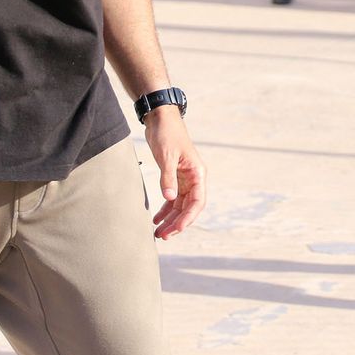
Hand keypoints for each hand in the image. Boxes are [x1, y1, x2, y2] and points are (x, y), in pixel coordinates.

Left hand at [144, 107, 205, 239]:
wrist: (160, 119)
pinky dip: (165, 209)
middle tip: (163, 236)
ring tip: (158, 233)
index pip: (197, 202)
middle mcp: (194, 179)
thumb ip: (168, 178)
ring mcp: (184, 179)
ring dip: (170, 219)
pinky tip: (156, 219)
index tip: (176, 229)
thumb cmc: (167, 134)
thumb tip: (169, 198)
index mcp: (197, 173)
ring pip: (180, 206)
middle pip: (188, 208)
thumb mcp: (167, 156)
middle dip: (176, 223)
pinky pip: (172, 199)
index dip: (188, 218)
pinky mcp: (174, 177)